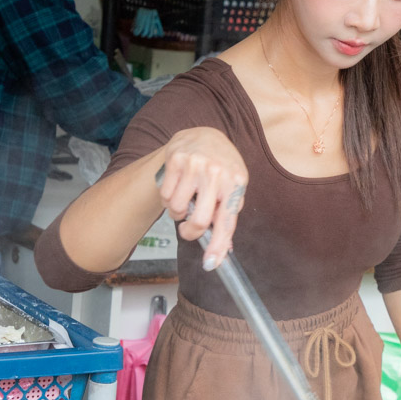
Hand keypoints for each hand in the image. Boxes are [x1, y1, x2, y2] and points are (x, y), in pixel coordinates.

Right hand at [158, 128, 248, 269]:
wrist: (204, 136)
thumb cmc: (222, 167)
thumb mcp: (233, 187)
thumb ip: (228, 215)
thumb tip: (224, 248)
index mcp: (235, 182)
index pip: (226, 221)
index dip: (218, 245)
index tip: (211, 264)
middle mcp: (216, 172)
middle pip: (199, 220)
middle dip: (191, 232)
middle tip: (189, 230)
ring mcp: (194, 165)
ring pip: (177, 208)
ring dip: (178, 212)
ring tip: (186, 199)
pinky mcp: (175, 160)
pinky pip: (165, 195)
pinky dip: (169, 199)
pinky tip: (178, 188)